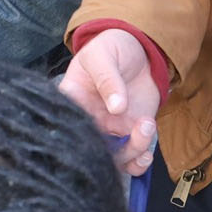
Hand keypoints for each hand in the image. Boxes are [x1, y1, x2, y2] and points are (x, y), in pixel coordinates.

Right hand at [59, 29, 161, 174]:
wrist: (140, 50)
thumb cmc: (112, 48)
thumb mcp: (104, 56)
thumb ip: (107, 78)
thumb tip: (116, 107)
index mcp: (71, 99)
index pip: (64, 123)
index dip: (74, 135)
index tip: (94, 130)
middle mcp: (87, 119)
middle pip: (88, 148)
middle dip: (109, 149)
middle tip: (131, 127)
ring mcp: (109, 129)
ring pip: (112, 158)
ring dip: (131, 153)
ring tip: (146, 125)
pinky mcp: (130, 133)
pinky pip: (130, 160)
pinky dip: (138, 164)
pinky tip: (147, 153)